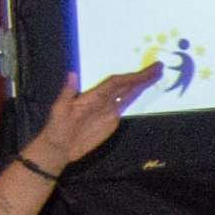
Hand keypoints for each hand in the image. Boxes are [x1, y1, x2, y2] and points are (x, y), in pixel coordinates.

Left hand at [32, 56, 163, 169]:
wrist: (59, 148)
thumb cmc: (57, 128)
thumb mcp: (59, 110)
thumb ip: (67, 93)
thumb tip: (72, 73)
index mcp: (92, 95)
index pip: (115, 83)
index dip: (131, 77)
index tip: (146, 70)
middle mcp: (102, 99)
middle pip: (125, 85)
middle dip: (141, 77)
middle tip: (158, 67)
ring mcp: (108, 110)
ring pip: (127, 93)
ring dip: (141, 84)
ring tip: (156, 75)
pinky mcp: (110, 120)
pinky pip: (125, 105)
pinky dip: (135, 97)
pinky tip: (143, 91)